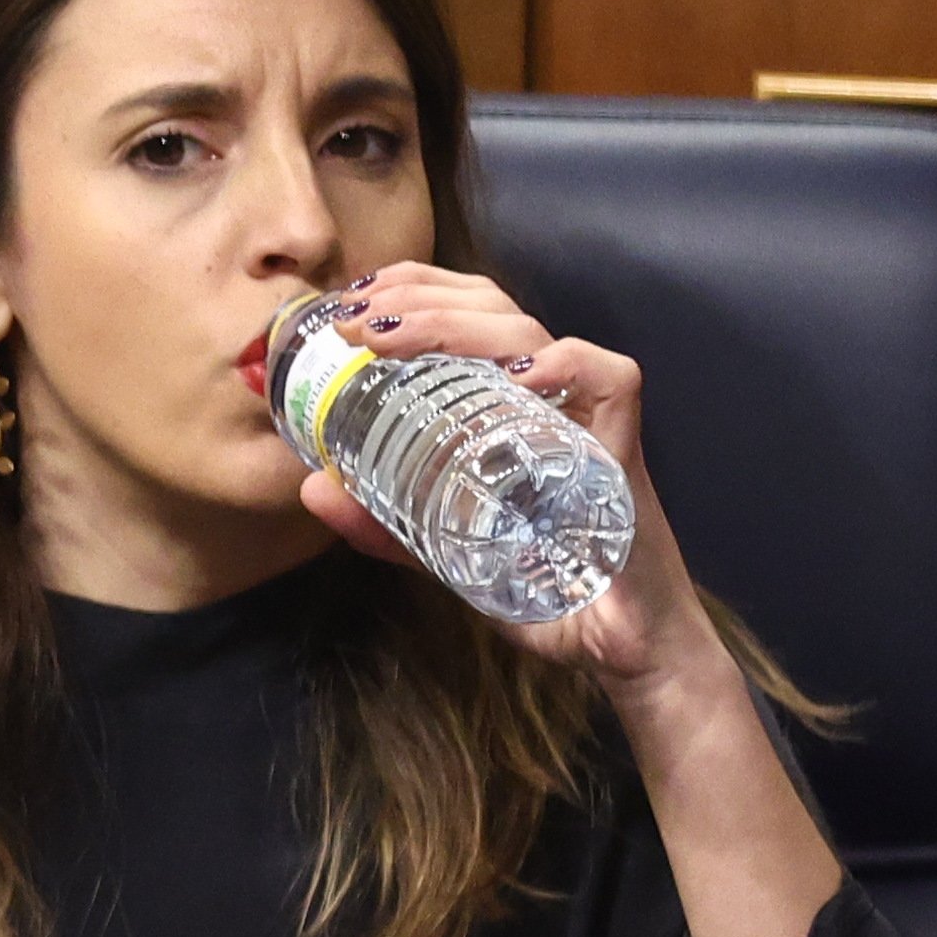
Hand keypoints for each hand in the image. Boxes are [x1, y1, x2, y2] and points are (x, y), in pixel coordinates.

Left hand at [285, 259, 710, 702]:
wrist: (618, 645)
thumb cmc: (543, 590)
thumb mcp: (445, 555)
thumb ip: (386, 525)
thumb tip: (313, 488)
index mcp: (507, 407)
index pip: (468, 316)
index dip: (414, 291)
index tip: (354, 300)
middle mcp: (546, 399)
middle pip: (492, 309)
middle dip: (420, 296)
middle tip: (357, 317)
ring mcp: (585, 418)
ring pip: (531, 333)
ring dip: (459, 324)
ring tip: (398, 336)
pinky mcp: (624, 447)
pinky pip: (608, 380)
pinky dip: (564, 365)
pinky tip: (517, 376)